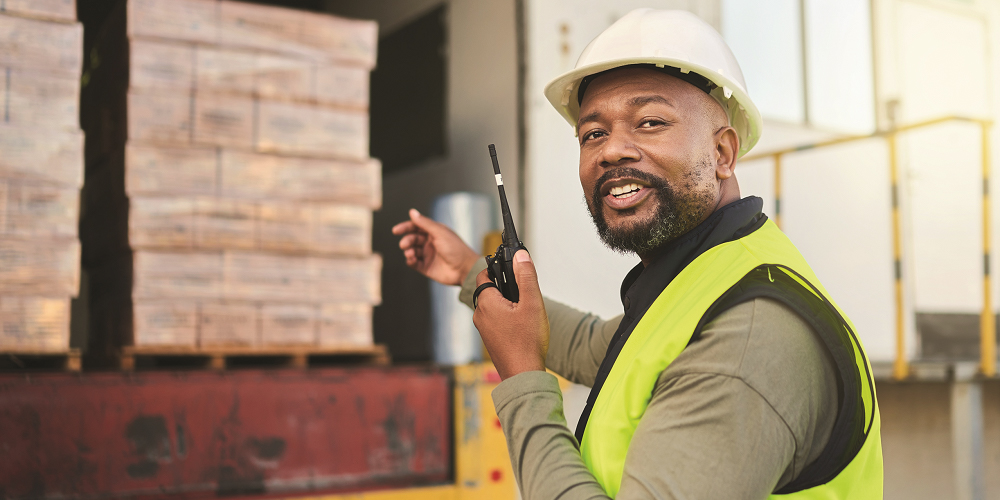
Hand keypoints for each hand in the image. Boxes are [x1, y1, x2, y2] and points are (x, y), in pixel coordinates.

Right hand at [392, 208, 481, 285]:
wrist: (464, 269)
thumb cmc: (455, 248)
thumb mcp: (439, 232)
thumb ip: (424, 223)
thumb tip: (411, 212)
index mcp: (434, 232)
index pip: (416, 227)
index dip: (405, 227)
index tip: (396, 230)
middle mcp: (430, 243)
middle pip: (412, 239)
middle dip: (407, 241)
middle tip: (404, 245)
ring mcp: (428, 255)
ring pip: (411, 251)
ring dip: (408, 251)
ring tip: (410, 253)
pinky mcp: (426, 267)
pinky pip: (414, 263)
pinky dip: (410, 260)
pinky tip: (411, 260)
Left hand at [473, 250, 548, 379]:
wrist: (524, 375)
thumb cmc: (527, 343)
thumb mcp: (532, 303)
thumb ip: (526, 276)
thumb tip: (520, 255)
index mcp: (486, 303)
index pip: (483, 274)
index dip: (497, 268)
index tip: (511, 268)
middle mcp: (480, 315)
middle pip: (490, 290)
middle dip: (506, 287)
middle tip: (524, 293)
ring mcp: (484, 329)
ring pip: (494, 306)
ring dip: (508, 303)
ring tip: (526, 311)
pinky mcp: (490, 340)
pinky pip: (496, 320)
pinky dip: (507, 317)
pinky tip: (522, 325)